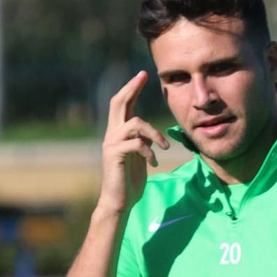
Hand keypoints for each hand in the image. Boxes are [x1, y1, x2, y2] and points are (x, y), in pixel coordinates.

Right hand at [100, 70, 168, 215]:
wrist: (119, 202)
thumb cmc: (130, 182)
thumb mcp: (141, 158)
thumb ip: (144, 143)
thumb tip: (153, 135)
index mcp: (119, 134)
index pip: (123, 105)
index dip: (131, 89)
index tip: (142, 75)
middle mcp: (112, 135)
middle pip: (118, 103)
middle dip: (131, 88)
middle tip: (143, 76)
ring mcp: (111, 144)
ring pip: (134, 123)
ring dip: (154, 133)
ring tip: (164, 148)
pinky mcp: (115, 155)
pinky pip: (136, 144)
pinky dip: (149, 151)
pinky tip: (154, 163)